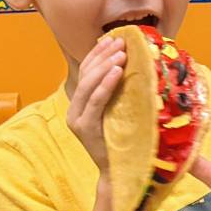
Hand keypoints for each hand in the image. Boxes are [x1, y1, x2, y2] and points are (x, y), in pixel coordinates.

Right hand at [67, 36, 125, 173]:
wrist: (122, 171)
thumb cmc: (127, 141)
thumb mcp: (123, 112)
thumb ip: (121, 93)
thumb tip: (135, 67)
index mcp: (82, 104)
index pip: (87, 72)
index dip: (99, 53)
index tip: (115, 38)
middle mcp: (75, 109)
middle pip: (86, 74)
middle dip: (103, 55)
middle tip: (121, 41)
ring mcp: (77, 119)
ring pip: (88, 85)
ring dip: (105, 66)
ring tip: (121, 53)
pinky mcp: (84, 128)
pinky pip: (95, 102)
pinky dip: (105, 85)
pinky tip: (118, 72)